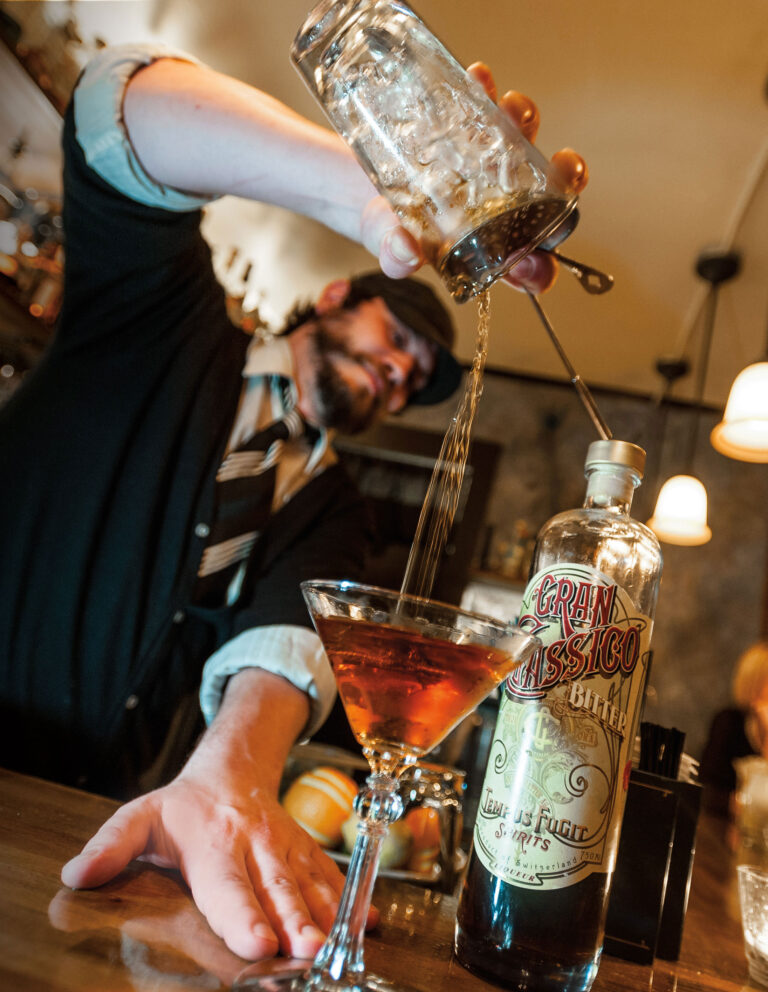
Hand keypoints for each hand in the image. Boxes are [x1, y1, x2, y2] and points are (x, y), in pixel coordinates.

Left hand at [61, 772, 349, 960]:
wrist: (234, 769)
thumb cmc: (183, 806)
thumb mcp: (141, 817)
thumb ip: (111, 844)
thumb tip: (77, 874)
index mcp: (213, 842)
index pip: (227, 884)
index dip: (242, 914)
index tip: (256, 943)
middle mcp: (256, 844)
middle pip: (277, 888)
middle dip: (295, 922)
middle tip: (309, 951)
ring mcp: (286, 847)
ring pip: (309, 883)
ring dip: (325, 915)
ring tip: (337, 945)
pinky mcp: (306, 851)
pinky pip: (331, 874)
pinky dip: (351, 898)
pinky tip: (368, 921)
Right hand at [361, 62, 587, 293]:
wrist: (361, 189)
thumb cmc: (386, 227)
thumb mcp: (387, 246)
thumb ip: (395, 256)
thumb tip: (404, 253)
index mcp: (491, 246)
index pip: (531, 265)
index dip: (539, 268)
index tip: (525, 262)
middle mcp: (501, 203)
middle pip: (552, 197)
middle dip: (566, 180)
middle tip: (559, 166)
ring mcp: (489, 161)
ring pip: (526, 141)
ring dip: (525, 122)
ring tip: (508, 108)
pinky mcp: (469, 125)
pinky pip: (487, 103)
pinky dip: (486, 89)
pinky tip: (479, 78)